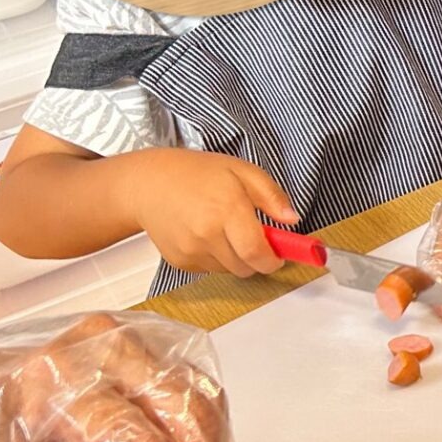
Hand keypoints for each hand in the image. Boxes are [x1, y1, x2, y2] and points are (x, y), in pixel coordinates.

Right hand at [122, 149, 297, 276]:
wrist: (148, 184)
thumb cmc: (195, 174)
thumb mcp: (242, 171)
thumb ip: (272, 196)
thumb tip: (292, 219)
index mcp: (227, 209)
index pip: (257, 252)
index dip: (274, 259)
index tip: (281, 254)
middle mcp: (207, 234)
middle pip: (246, 267)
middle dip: (257, 257)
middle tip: (254, 235)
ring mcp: (191, 250)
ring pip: (230, 270)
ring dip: (237, 257)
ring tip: (226, 229)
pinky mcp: (180, 261)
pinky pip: (211, 269)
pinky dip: (217, 257)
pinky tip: (207, 234)